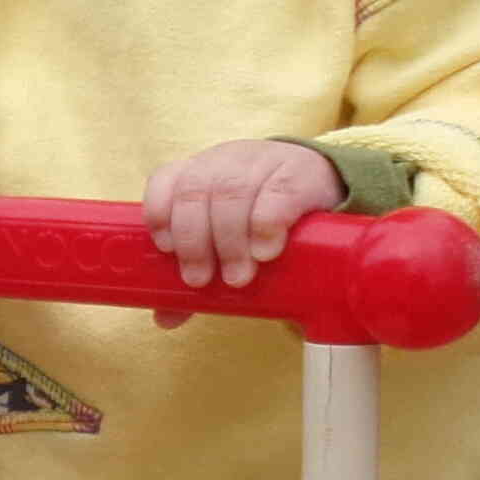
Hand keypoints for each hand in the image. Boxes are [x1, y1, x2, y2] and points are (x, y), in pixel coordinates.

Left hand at [142, 139, 343, 322]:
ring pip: (233, 193)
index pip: (166, 180)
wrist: (320, 187)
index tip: (167, 250)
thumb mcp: (226, 238)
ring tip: (237, 277)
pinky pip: (277, 192)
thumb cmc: (261, 216)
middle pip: (196, 191)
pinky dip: (266, 224)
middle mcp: (225, 161)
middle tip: (200, 280)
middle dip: (193, 241)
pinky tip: (265, 251)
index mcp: (199, 172)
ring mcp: (262, 161)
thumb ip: (198, 272)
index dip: (160, 213)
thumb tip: (165, 318)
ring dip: (229, 241)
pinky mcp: (300, 172)